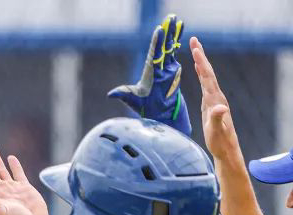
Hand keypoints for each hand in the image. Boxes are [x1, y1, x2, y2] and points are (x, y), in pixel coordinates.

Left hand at [108, 13, 190, 135]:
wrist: (159, 117)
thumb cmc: (146, 110)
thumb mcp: (133, 101)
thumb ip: (123, 94)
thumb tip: (110, 94)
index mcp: (149, 72)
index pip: (154, 53)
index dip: (157, 42)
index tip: (160, 30)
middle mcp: (158, 68)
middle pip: (163, 47)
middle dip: (167, 32)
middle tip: (171, 18)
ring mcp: (167, 70)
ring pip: (170, 49)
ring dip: (173, 36)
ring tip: (178, 22)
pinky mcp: (174, 74)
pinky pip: (177, 57)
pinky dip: (179, 46)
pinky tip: (182, 37)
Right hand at [190, 37, 242, 162]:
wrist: (226, 151)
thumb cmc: (220, 143)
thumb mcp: (217, 132)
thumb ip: (218, 119)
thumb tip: (220, 108)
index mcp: (216, 101)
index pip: (207, 77)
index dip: (201, 62)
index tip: (195, 49)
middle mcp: (216, 98)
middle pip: (208, 73)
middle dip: (201, 56)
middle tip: (194, 40)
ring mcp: (214, 101)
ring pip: (207, 77)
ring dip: (201, 63)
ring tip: (196, 50)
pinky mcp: (211, 105)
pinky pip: (206, 85)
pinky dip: (202, 75)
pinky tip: (199, 70)